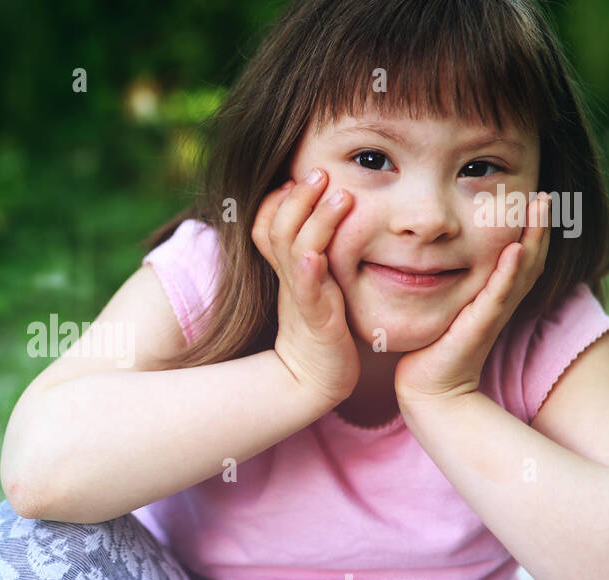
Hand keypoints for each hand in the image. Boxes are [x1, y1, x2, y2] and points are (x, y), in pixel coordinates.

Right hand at [251, 168, 359, 404]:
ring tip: (341, 196)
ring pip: (295, 252)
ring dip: (315, 222)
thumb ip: (315, 250)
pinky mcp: (318, 321)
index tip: (296, 176)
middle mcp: (290, 277)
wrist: (315, 378)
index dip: (277, 200)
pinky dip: (309, 271)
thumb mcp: (314, 282)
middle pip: (277, 229)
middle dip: (297, 198)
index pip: (267, 224)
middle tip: (320, 171)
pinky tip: (316, 255)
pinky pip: (308, 292)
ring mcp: (302, 298)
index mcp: (289, 266)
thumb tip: (331, 212)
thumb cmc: (322, 328)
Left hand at [395, 192, 551, 407]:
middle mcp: (500, 302)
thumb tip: (435, 253)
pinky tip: (514, 249)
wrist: (430, 390)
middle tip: (546, 195)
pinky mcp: (479, 327)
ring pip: (521, 270)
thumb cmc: (434, 349)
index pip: (519, 256)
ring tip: (540, 207)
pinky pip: (498, 295)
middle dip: (539, 225)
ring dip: (533, 238)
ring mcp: (493, 313)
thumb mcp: (446, 307)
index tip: (532, 197)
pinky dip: (508, 272)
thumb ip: (450, 284)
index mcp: (494, 295)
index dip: (530, 228)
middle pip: (530, 258)